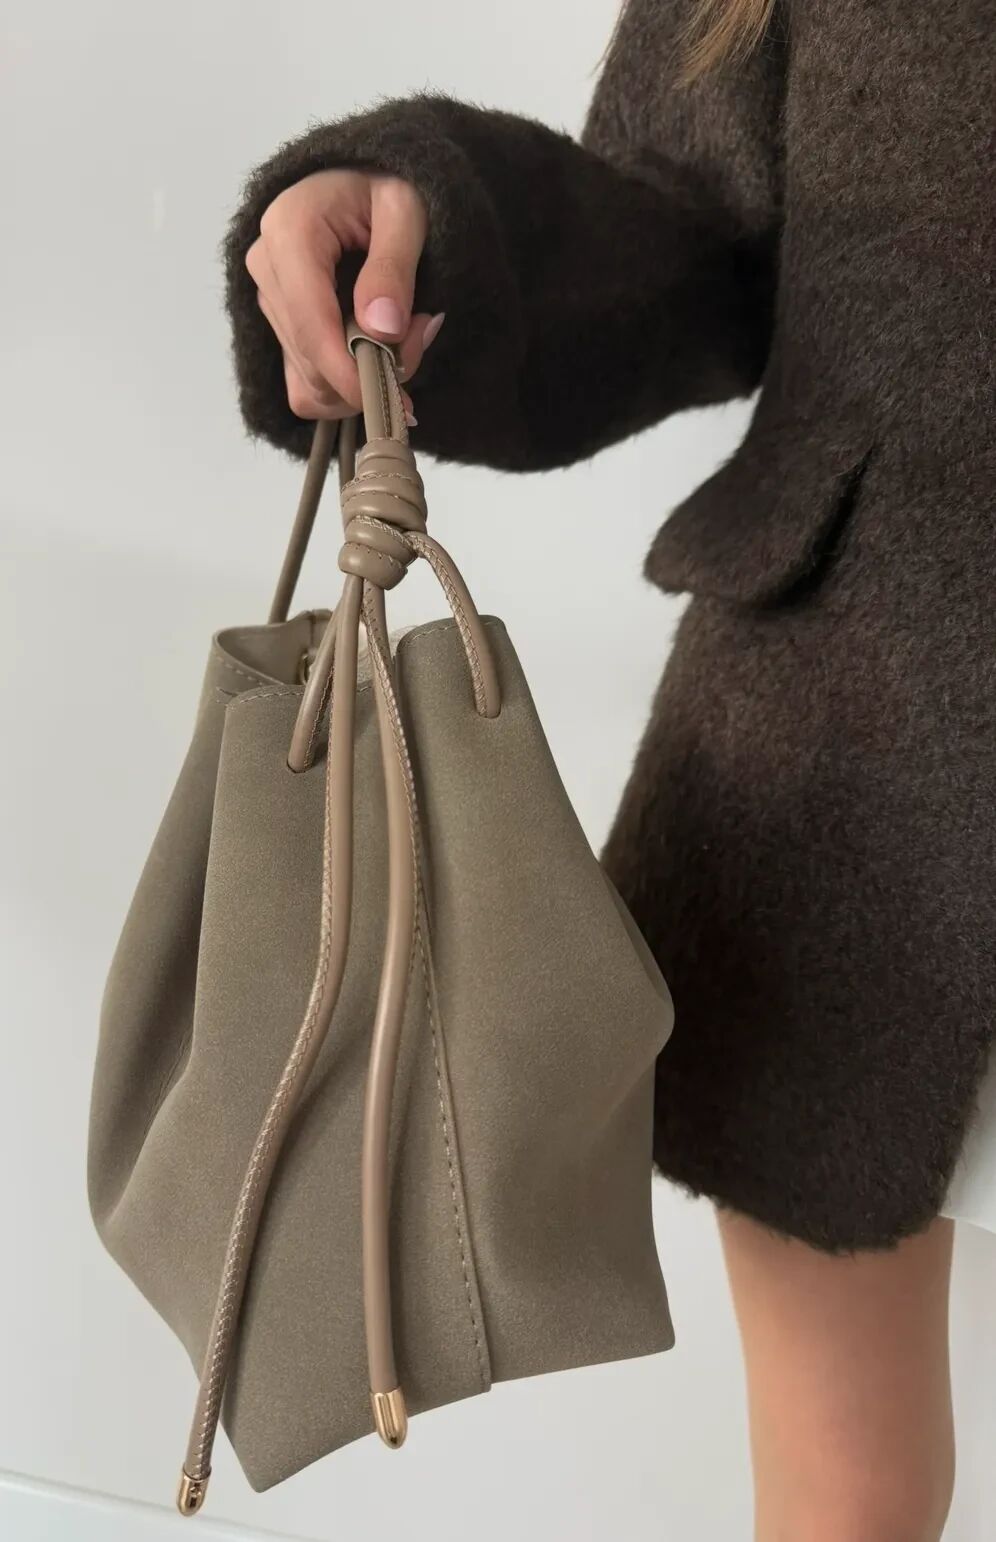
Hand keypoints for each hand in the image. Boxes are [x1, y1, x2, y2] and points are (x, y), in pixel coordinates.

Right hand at [246, 169, 444, 425]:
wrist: (370, 182)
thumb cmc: (389, 186)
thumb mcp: (406, 211)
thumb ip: (394, 266)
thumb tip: (381, 329)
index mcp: (289, 229)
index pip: (311, 323)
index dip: (349, 372)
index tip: (393, 397)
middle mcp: (266, 266)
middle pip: (313, 361)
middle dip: (372, 369)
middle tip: (422, 333)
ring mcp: (269, 301)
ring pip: (311, 382)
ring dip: (364, 379)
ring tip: (405, 335)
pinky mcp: (278, 328)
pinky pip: (305, 389)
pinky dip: (346, 388)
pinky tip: (377, 355)